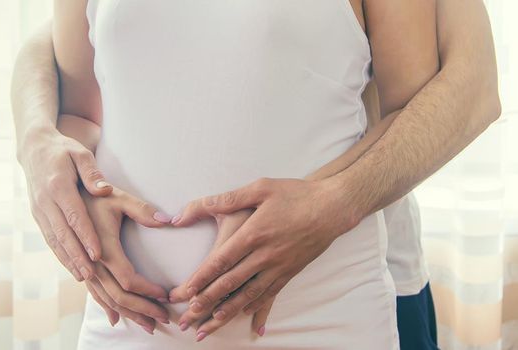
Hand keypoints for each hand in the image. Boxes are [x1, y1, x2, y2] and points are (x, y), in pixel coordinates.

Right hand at [20, 127, 113, 280]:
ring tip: (83, 277)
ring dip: (67, 259)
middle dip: (76, 255)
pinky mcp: (37, 215)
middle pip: (62, 233)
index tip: (98, 253)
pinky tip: (71, 267)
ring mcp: (38, 209)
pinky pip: (49, 238)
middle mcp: (44, 200)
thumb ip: (92, 173)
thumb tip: (104, 190)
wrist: (34, 148)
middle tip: (91, 275)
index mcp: (57, 185)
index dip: (86, 235)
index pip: (74, 214)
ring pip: (54, 239)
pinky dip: (60, 254)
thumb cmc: (64, 150)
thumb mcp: (80, 153)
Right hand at [80, 186, 172, 333]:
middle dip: (142, 309)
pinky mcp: (77, 267)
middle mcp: (90, 262)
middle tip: (163, 319)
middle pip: (117, 296)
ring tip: (148, 324)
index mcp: (102, 247)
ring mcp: (82, 267)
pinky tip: (116, 319)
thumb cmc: (89, 192)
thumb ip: (141, 209)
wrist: (55, 192)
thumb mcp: (117, 196)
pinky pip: (93, 293)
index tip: (166, 296)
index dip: (148, 291)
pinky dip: (107, 307)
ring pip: (105, 299)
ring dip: (128, 313)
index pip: (128, 279)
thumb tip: (167, 220)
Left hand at [170, 177, 358, 340]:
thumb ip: (223, 199)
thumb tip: (188, 209)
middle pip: (230, 283)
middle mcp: (264, 255)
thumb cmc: (295, 194)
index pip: (220, 262)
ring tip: (211, 323)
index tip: (184, 293)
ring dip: (228, 310)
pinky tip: (247, 317)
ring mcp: (279, 266)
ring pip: (249, 294)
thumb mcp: (259, 188)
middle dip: (207, 301)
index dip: (200, 279)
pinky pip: (271, 294)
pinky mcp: (291, 271)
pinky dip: (257, 307)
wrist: (333, 207)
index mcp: (253, 234)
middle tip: (189, 316)